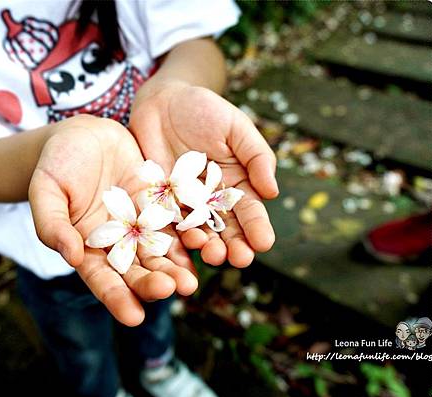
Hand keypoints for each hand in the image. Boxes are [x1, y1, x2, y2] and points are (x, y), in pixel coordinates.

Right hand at [29, 115, 196, 325]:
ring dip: (177, 268)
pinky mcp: (159, 204)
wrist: (84, 134)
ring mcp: (141, 224)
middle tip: (170, 291)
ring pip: (161, 252)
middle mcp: (117, 242)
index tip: (134, 318)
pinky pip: (177, 222)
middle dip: (153, 284)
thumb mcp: (46, 191)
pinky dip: (190, 235)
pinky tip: (204, 244)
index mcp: (87, 247)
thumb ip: (52, 225)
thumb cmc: (56, 163)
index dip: (117, 298)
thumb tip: (71, 257)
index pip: (102, 279)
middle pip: (137, 270)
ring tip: (190, 281)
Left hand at [130, 81, 277, 267]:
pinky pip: (166, 221)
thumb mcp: (236, 128)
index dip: (257, 229)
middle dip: (234, 246)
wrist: (163, 100)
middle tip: (240, 260)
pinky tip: (181, 245)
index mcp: (237, 184)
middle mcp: (212, 200)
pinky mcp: (159, 201)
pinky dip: (174, 235)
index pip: (250, 212)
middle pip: (226, 229)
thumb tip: (273, 193)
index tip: (263, 244)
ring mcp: (184, 202)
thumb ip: (256, 157)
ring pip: (197, 231)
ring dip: (206, 246)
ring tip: (213, 255)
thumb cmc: (205, 110)